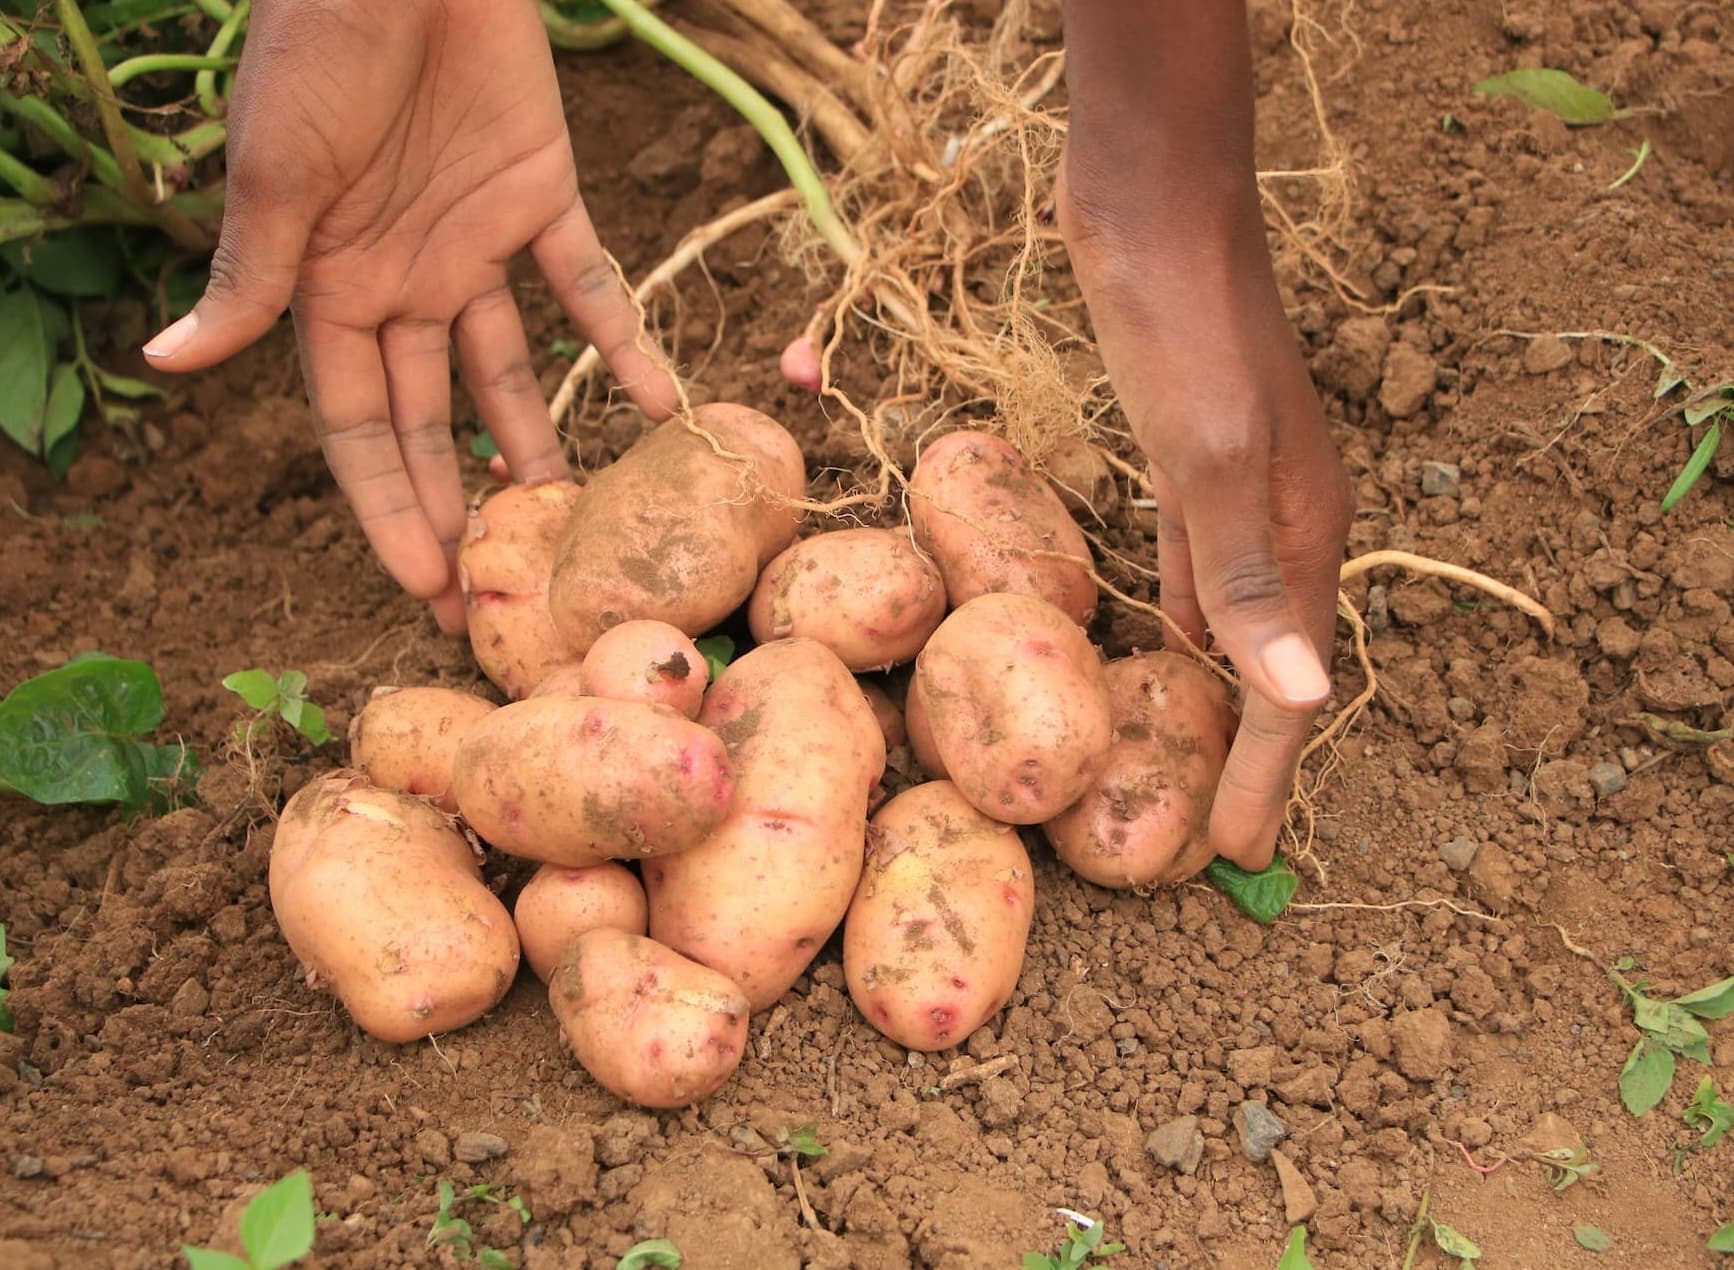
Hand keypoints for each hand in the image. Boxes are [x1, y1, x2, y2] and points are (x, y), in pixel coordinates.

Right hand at [142, 0, 677, 632]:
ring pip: (511, 369)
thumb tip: (169, 366)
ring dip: (538, 440)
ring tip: (571, 521)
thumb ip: (252, 277)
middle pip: (432, 418)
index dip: (389, 507)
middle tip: (494, 595)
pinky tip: (659, 404)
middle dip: (457, 504)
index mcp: (330, 286)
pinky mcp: (543, 195)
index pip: (360, 427)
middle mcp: (404, 280)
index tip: (424, 586)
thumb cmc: (318, 49)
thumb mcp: (278, 173)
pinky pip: (589, 283)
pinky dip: (623, 338)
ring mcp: (474, 244)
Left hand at [1057, 164, 1351, 870]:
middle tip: (1205, 835)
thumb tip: (1304, 699)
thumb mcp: (1212, 458)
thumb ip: (1249, 574)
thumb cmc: (1181, 333)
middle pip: (1269, 664)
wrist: (1153, 213)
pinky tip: (1165, 641)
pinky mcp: (1184, 460)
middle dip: (1244, 751)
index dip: (1265, 773)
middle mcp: (1280, 522)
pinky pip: (1195, 566)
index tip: (1237, 857)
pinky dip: (1184, 617)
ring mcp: (1235, 490)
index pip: (1291, 685)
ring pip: (1232, 619)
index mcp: (1301, 535)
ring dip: (1211, 694)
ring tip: (1183, 764)